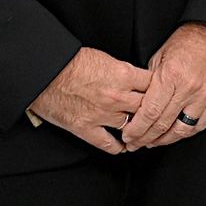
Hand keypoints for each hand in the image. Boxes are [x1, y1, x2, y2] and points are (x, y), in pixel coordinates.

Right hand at [28, 47, 150, 154]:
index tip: (162, 93)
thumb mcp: (105, 58)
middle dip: (153, 110)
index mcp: (123, 75)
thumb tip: (136, 80)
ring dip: (137, 129)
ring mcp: (102, 114)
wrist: (43, 72)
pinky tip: (123, 147)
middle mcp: (117, 96)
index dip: (160, 89)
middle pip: (147, 107)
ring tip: (142, 131)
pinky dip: (118, 147)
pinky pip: (108, 143)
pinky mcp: (85, 128)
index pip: (154, 84)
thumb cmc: (70, 61)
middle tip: (157, 114)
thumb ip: (123, 71)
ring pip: (131, 126)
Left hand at [120, 23, 205, 150]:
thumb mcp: (160, 55)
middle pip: (163, 124)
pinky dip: (185, 134)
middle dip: (145, 138)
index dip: (137, 129)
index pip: (150, 112)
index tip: (128, 136)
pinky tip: (174, 135)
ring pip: (182, 130)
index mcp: (171, 76)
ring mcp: (205, 96)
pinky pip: (200, 125)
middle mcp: (189, 89)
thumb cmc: (189, 40)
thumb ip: (151, 81)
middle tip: (135, 144)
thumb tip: (139, 102)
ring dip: (164, 140)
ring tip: (153, 142)